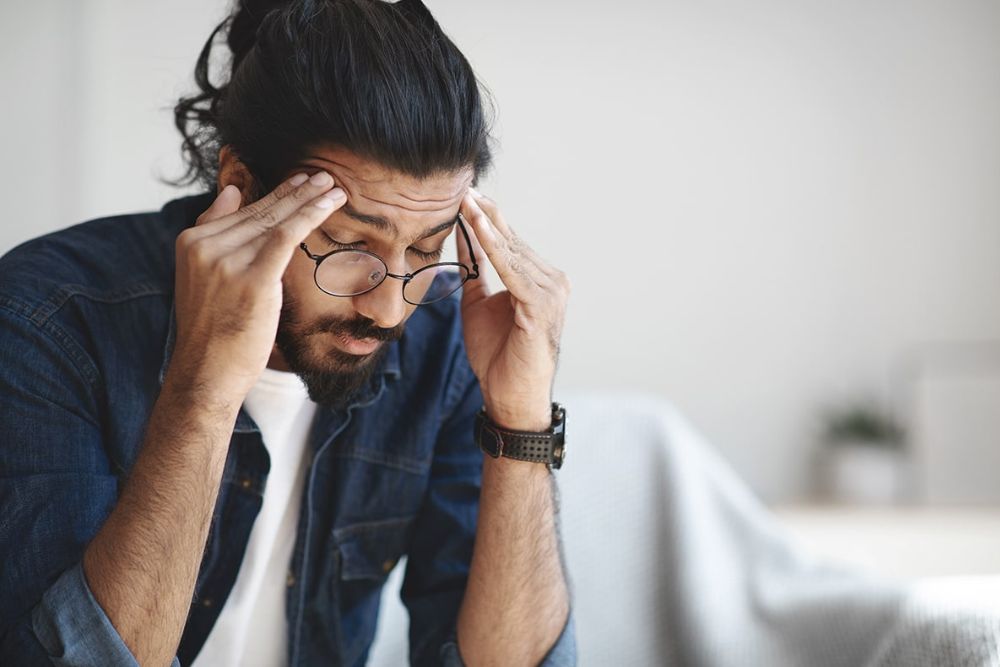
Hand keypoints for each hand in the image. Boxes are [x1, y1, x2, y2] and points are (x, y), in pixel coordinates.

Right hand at [169, 171, 345, 401]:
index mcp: (191, 242)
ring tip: (333, 186)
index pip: (241, 211)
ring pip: (276, 220)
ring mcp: (226, 261)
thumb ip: (215, 234)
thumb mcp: (204, 278)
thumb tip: (232, 191)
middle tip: (322, 175)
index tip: (300, 181)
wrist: (207, 373)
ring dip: (309, 200)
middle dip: (296, 191)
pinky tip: (330, 204)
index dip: (275, 194)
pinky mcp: (252, 278)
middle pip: (261, 212)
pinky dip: (310, 215)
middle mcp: (205, 246)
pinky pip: (286, 236)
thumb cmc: (214, 332)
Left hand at [456, 189, 570, 429]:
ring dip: (487, 224)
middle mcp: (551, 281)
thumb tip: (462, 237)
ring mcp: (550, 292)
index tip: (463, 194)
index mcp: (539, 280)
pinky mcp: (541, 305)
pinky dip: (493, 247)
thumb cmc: (498, 356)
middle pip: (512, 240)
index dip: (486, 218)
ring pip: (512, 250)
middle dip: (486, 213)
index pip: (510, 242)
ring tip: (465, 200)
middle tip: (463, 185)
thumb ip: (474, 271)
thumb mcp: (478, 304)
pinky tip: (476, 226)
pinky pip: (511, 270)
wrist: (510, 397)